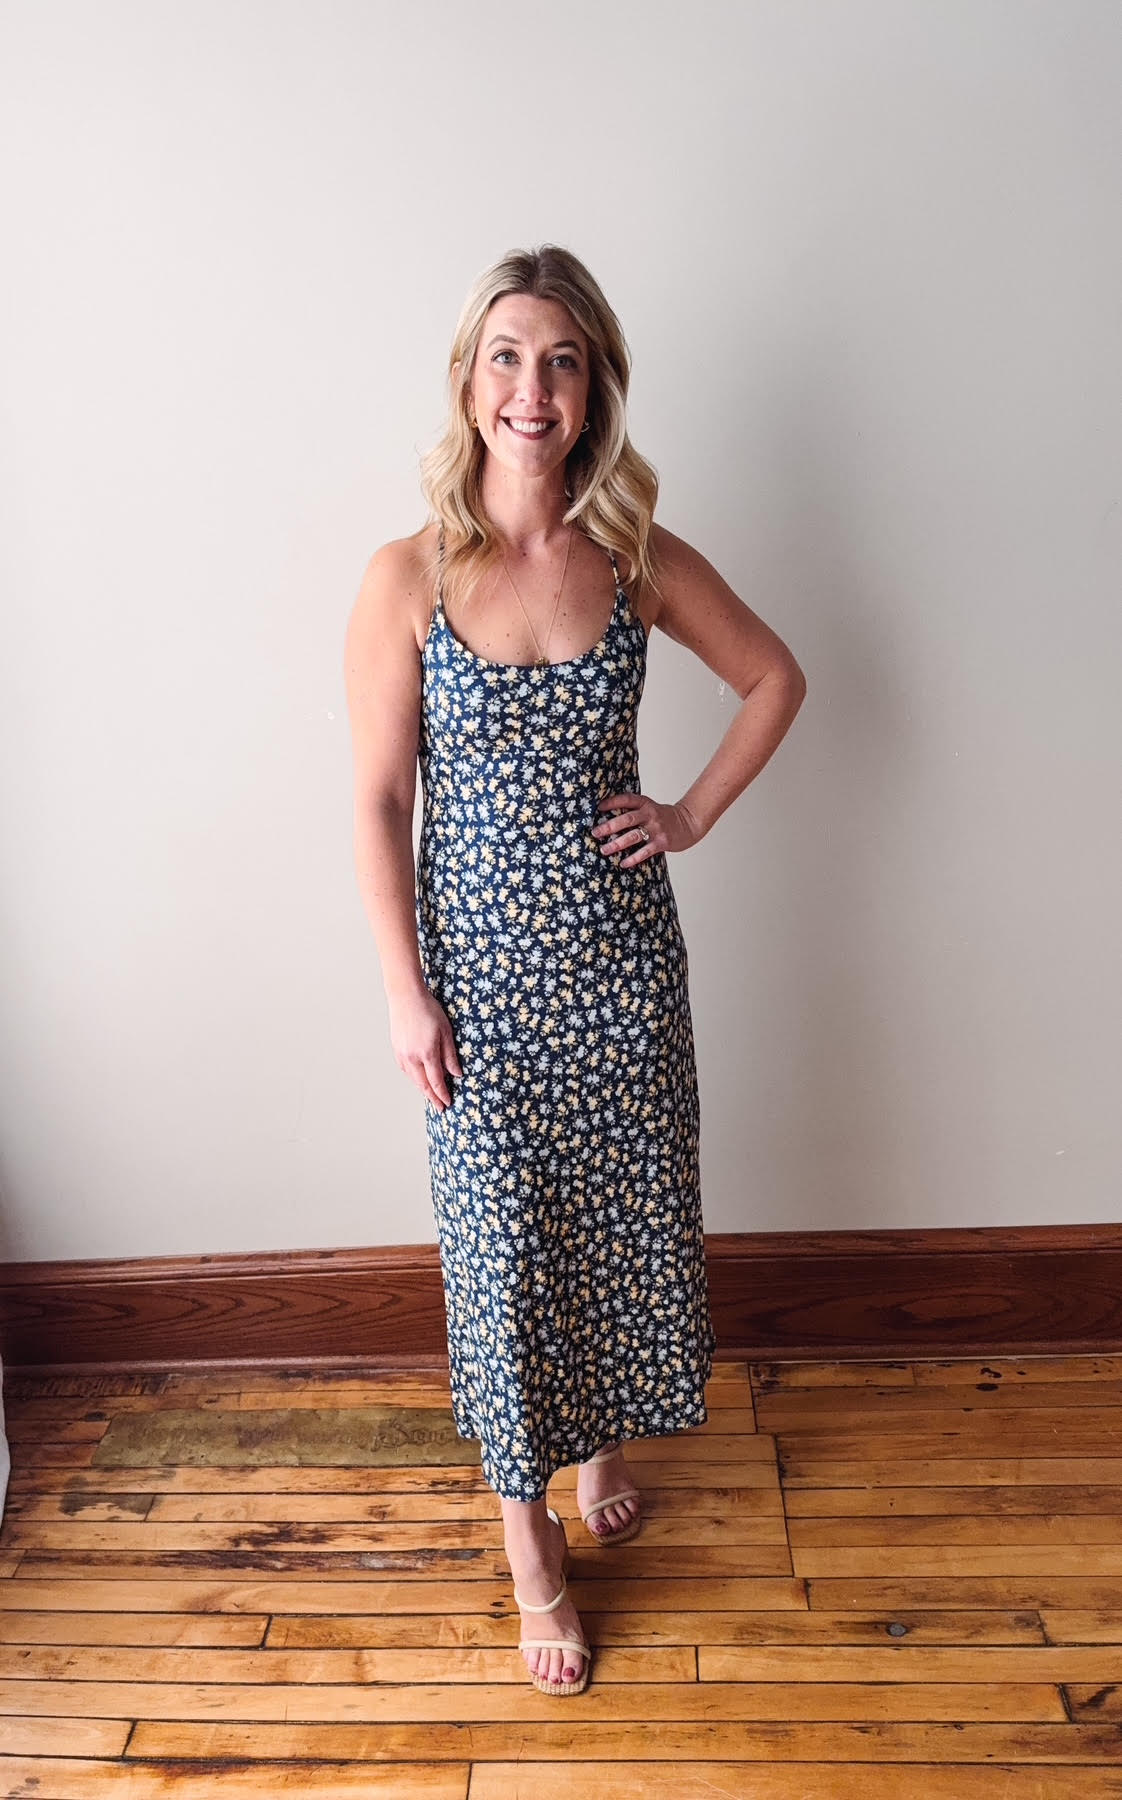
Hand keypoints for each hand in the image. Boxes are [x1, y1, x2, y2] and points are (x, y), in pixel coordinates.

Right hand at [387, 985, 462, 1111]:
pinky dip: (413, 1078)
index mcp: (427, 1053)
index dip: (442, 1094)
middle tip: (440, 1108)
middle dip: (432, 1097)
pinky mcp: (397, 1049)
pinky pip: (406, 1070)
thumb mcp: (446, 1031)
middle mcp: (412, 1057)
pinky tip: (419, 1079)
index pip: (436, 1081)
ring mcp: (402, 1054)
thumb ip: (450, 1055)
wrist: (406, 997)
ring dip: (422, 1089)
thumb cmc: (428, 1010)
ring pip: (413, 1079)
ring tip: (431, 1096)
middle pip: (423, 1084)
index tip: (448, 1103)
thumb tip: (456, 1074)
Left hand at [592, 792, 701, 866]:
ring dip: (616, 844)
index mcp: (645, 804)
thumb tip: (609, 821)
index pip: (626, 799)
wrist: (689, 823)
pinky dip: (633, 858)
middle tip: (595, 833)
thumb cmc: (665, 817)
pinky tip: (623, 863)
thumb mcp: (651, 808)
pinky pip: (645, 851)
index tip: (598, 808)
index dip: (612, 802)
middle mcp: (650, 814)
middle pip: (626, 819)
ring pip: (633, 836)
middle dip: (609, 826)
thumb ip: (635, 811)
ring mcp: (656, 829)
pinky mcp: (662, 842)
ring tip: (604, 850)